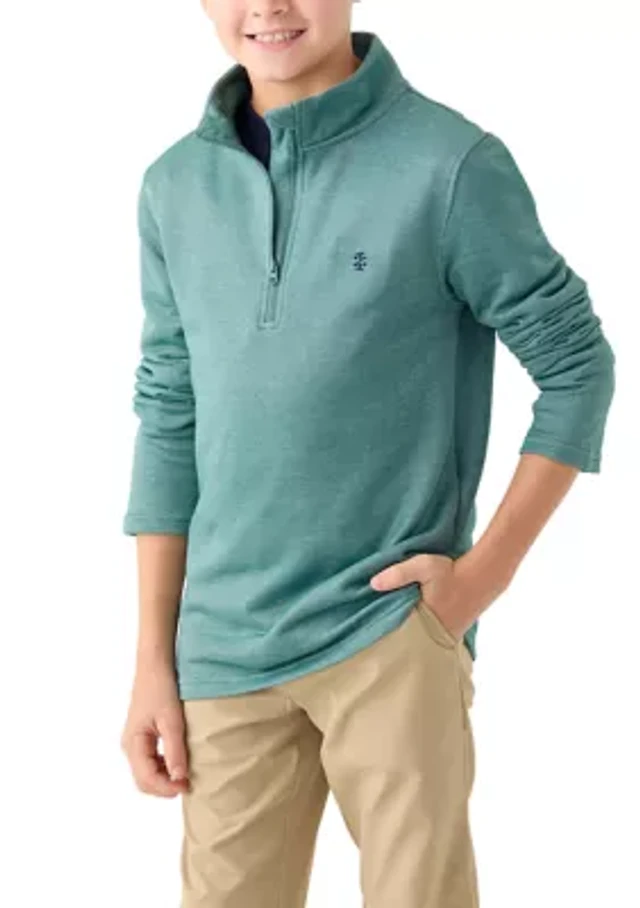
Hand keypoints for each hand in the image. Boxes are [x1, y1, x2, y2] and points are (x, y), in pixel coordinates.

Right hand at [120, 662, 189, 797]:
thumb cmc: (161, 688)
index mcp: (133, 743)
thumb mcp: (172, 720)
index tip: (187, 786)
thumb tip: (180, 779)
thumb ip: (175, 750)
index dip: (166, 788)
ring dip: (164, 778)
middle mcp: (130, 746)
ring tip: (186, 775)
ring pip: (146, 773)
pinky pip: (150, 761)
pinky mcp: (142, 736)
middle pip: (143, 781)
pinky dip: (163, 767)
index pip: (146, 779)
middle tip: (189, 784)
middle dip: (164, 787)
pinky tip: (178, 762)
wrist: (155, 666)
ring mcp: (134, 742)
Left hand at [370, 552, 486, 641]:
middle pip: (404, 640)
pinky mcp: (449, 635)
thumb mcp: (423, 566)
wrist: (481, 578)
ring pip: (415, 640)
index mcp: (422, 619)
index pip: (394, 632)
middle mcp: (431, 633)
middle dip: (390, 638)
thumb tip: (372, 584)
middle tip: (370, 637)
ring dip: (404, 634)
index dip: (380, 631)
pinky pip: (427, 637)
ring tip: (385, 631)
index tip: (364, 630)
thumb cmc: (451, 572)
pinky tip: (408, 626)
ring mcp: (442, 637)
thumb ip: (399, 574)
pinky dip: (417, 633)